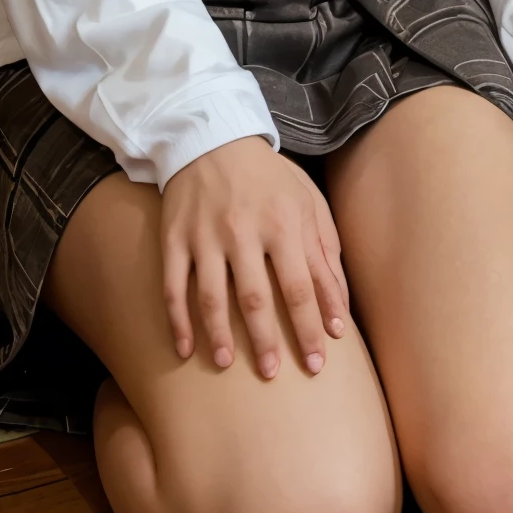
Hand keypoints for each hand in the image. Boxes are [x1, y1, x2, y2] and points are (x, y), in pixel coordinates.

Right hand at [159, 135, 347, 380]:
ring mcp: (205, 236)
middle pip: (255, 298)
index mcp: (283, 221)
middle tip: (273, 375)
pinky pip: (173, 286)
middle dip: (266, 341)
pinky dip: (177, 321)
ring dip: (219, 335)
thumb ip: (326, 252)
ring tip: (228, 365)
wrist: (213, 137)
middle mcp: (243, 230)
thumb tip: (339, 308)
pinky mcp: (175, 238)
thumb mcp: (308, 202)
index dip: (311, 326)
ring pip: (211, 297)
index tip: (319, 361)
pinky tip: (185, 349)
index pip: (300, 286)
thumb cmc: (269, 178)